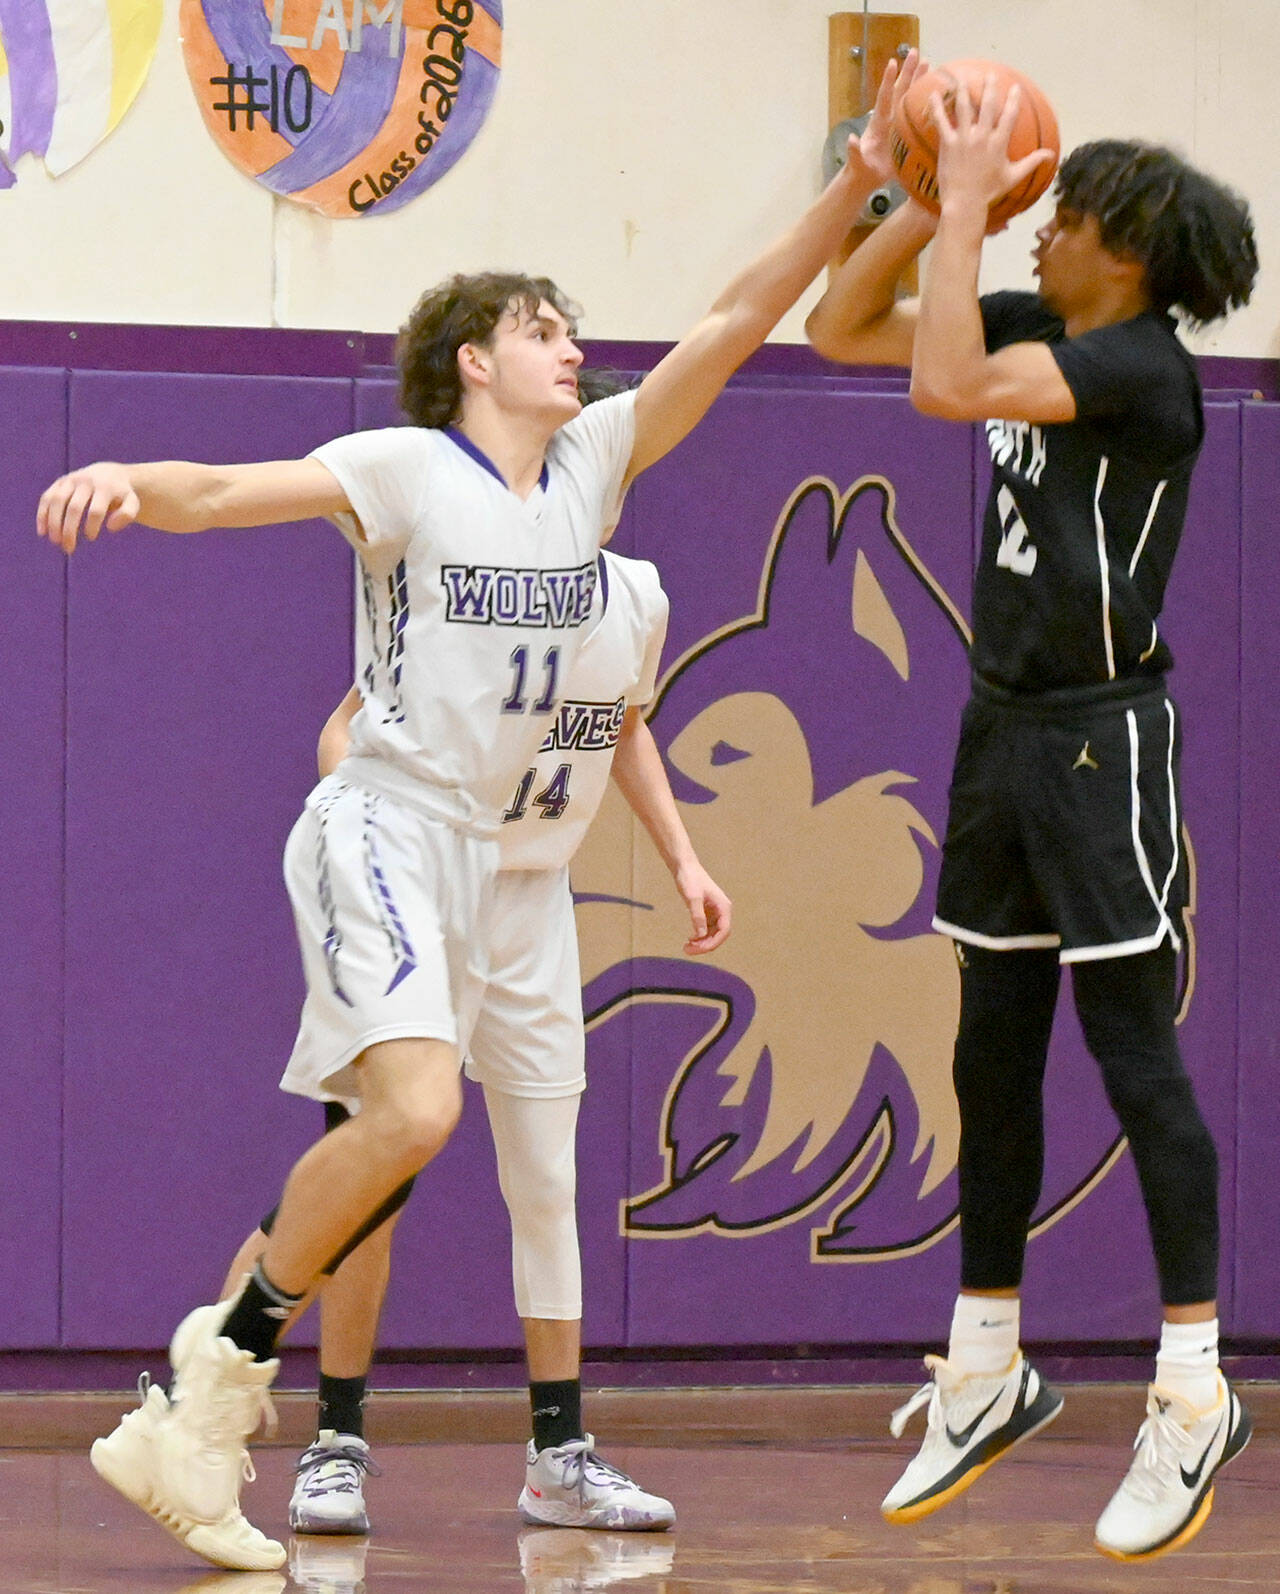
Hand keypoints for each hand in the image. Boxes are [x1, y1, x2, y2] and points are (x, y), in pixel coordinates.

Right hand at [37, 463, 139, 553]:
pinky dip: (43, 514)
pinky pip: (47, 497)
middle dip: (69, 529)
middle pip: (74, 507)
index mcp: (104, 487)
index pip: (96, 510)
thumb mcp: (132, 503)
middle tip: (68, 548)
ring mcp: (70, 480)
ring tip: (55, 542)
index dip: (92, 525)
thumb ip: (127, 514)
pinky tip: (42, 532)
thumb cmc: (121, 495)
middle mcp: (85, 481)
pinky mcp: (59, 482)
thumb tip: (110, 527)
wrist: (109, 474)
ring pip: (57, 501)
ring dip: (53, 523)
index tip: (91, 538)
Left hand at [673, 861, 731, 954]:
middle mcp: (722, 910)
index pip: (724, 931)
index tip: (699, 948)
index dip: (713, 942)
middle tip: (687, 950)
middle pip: (718, 935)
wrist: (684, 867)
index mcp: (724, 907)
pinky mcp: (707, 911)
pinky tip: (689, 939)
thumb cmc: (689, 879)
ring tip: (686, 947)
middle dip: (705, 945)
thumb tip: (701, 934)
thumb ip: (697, 916)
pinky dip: (699, 936)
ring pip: (712, 933)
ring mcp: (715, 912)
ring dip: (702, 942)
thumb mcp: (692, 898)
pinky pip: (706, 929)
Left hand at [846, 47, 926, 187]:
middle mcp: (889, 118)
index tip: (893, 62)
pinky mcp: (906, 131)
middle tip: (915, 52)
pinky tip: (938, 94)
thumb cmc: (861, 169)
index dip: (888, 81)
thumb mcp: (857, 162)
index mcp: (878, 122)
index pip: (884, 97)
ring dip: (919, 80)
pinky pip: (918, 113)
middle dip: (908, 71)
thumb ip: (854, 151)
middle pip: (900, 90)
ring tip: (929, 63)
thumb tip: (851, 140)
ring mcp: (898, 123)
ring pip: (910, 97)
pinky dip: (927, 103)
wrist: (867, 176)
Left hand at [930, 73, 1055, 217]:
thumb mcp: (1013, 177)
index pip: (1009, 115)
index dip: (1013, 100)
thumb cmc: (989, 192)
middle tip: (989, 75)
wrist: (964, 203)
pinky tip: (934, 95)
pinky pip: (942, 122)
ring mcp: (964, 139)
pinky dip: (938, 108)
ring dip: (963, 90)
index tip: (1015, 87)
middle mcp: (983, 137)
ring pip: (964, 108)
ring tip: (962, 78)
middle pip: (987, 105)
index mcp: (999, 143)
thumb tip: (1050, 155)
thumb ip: (1032, 162)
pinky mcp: (948, 144)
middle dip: (989, 87)